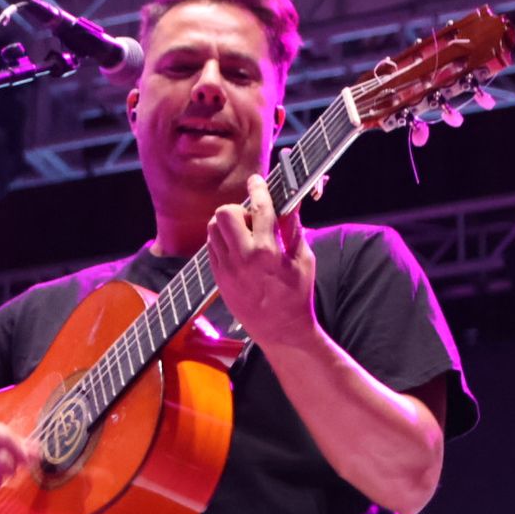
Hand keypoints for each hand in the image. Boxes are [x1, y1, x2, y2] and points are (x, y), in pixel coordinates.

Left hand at [206, 173, 318, 351]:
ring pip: (212, 228)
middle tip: (252, 220)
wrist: (281, 331)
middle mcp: (242, 258)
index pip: (259, 208)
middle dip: (237, 209)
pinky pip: (211, 247)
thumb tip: (291, 202)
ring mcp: (226, 269)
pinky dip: (222, 241)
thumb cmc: (297, 295)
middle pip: (224, 214)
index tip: (257, 181)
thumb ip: (293, 228)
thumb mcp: (303, 259)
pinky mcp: (218, 278)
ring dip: (227, 225)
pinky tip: (238, 249)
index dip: (258, 189)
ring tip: (244, 235)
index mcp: (267, 251)